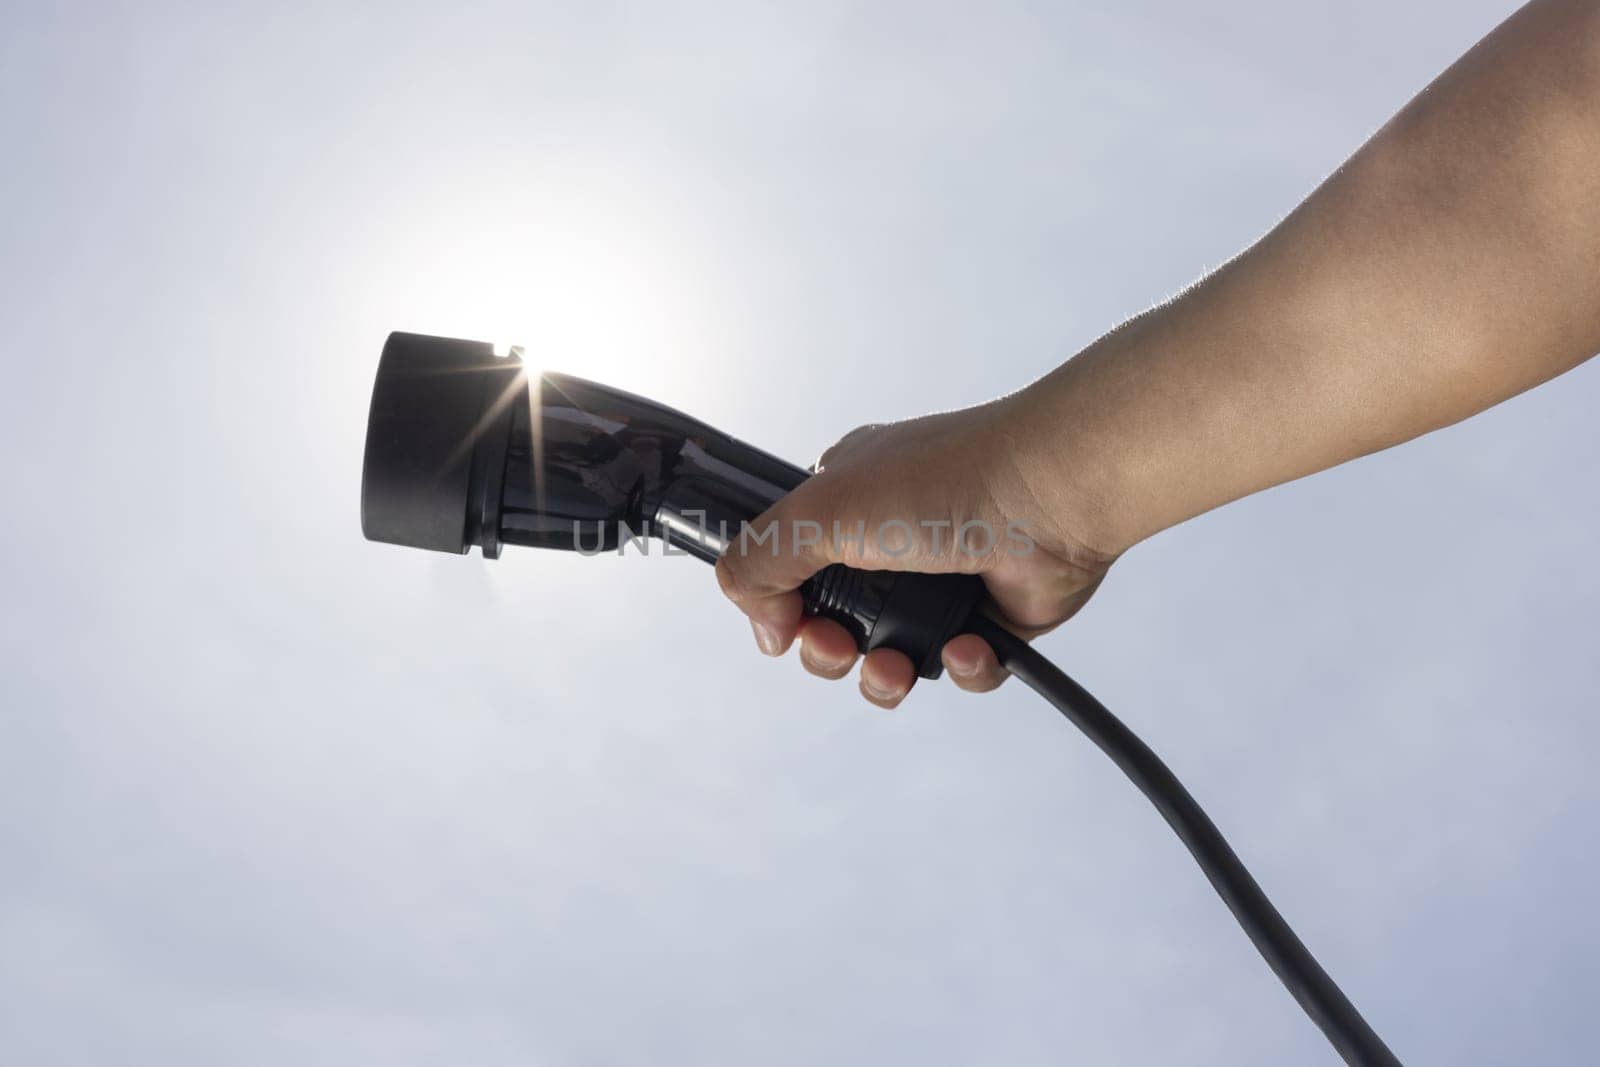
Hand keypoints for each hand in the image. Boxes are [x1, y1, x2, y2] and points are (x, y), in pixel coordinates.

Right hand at [715, 393, 1117, 707]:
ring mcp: (938, 580)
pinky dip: (959, 665)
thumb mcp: (822, 509)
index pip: (786, 567)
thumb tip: (758, 620)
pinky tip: (966, 644)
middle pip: (830, 624)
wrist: (1051, 496)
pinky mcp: (986, 616)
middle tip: (841, 644)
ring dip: (884, 673)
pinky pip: (957, 667)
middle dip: (828, 650)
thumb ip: (760, 560)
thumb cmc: (947, 482)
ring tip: (898, 663)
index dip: (779, 606)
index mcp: (843, 500)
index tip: (785, 624)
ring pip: (888, 657)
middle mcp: (887, 539)